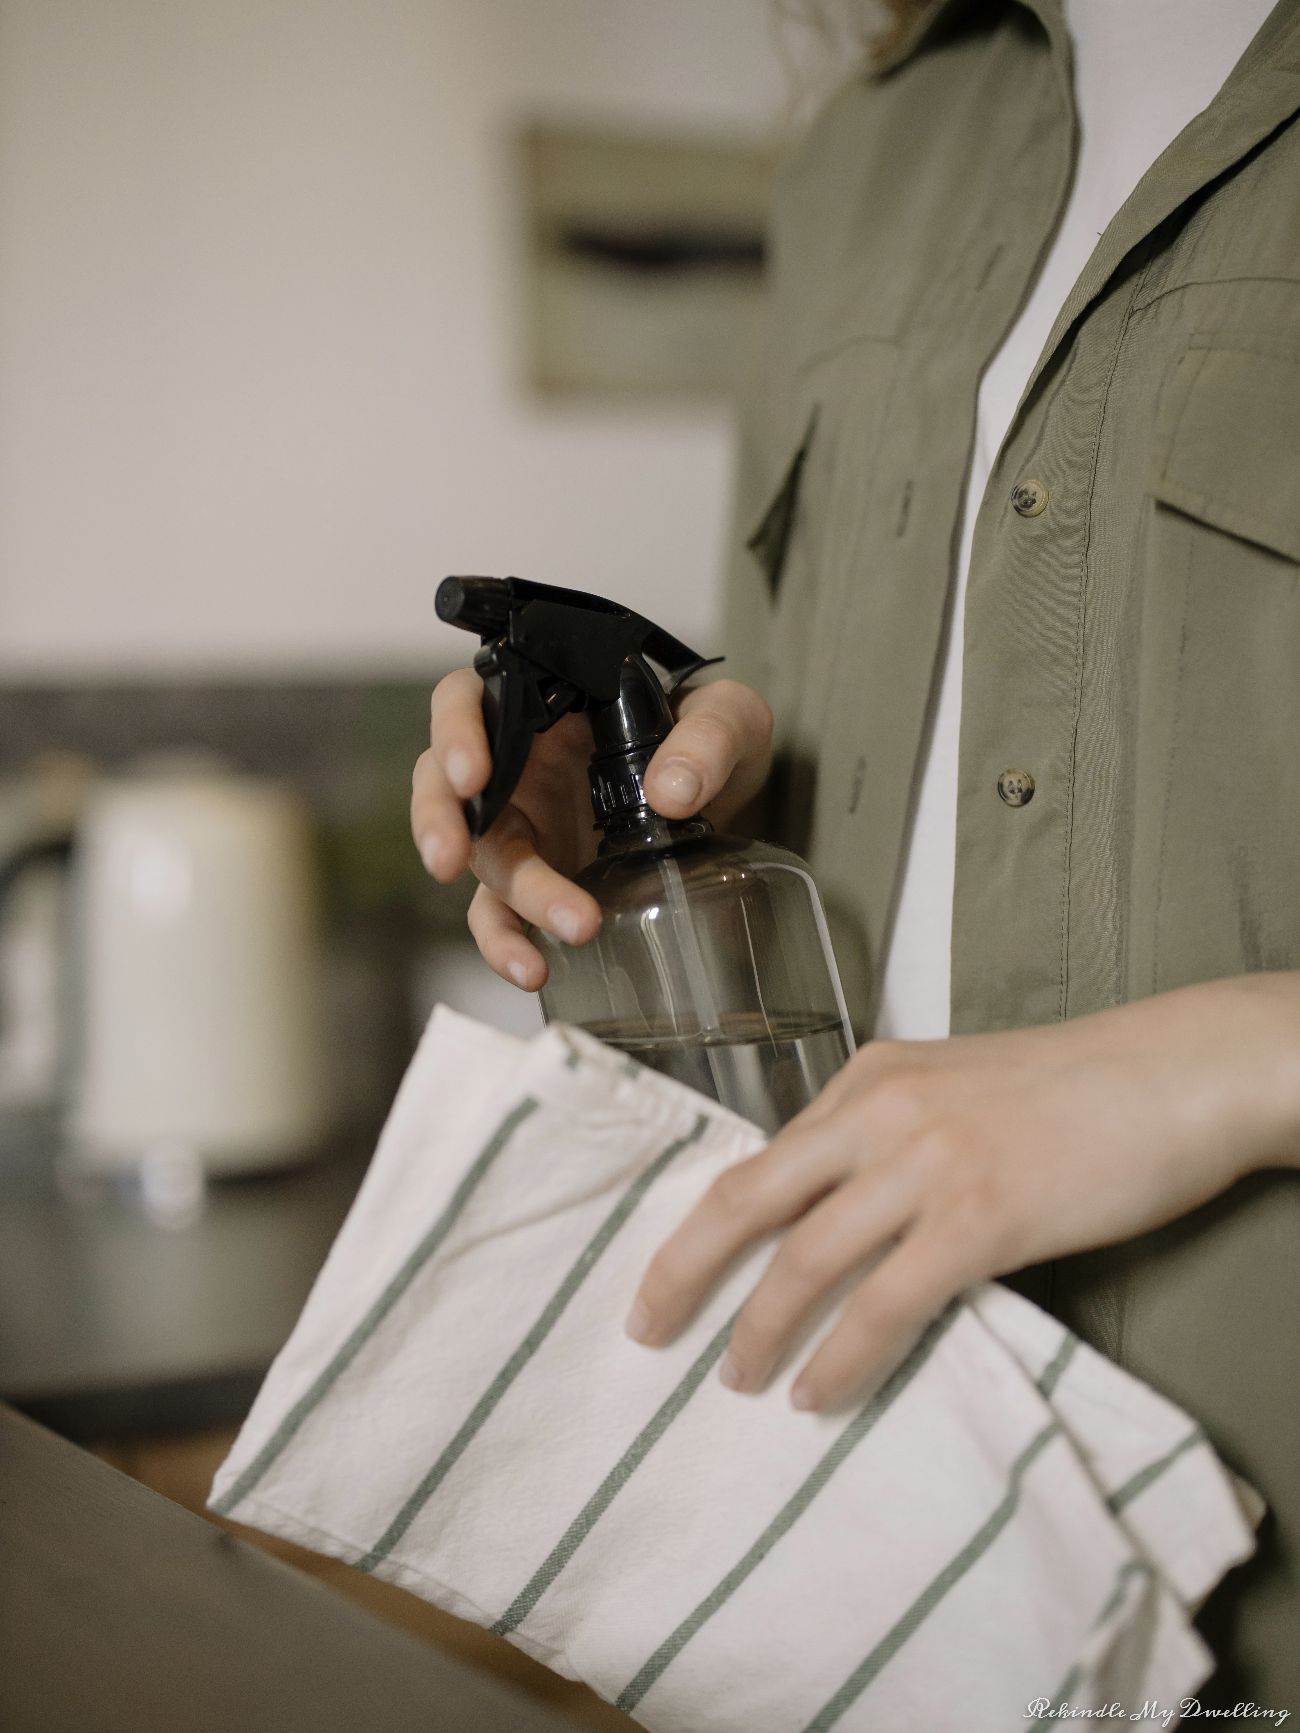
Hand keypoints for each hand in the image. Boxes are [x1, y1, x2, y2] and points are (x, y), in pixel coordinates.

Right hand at [410, 672, 772, 990]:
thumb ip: (709, 738)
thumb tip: (672, 792)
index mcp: (544, 703)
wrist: (730, 796)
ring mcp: (524, 825)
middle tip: (452, 857)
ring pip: (479, 858)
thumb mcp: (729, 719)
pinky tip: (534, 970)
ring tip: (544, 941)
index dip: (455, 732)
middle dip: (441, 822)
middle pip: (446, 784)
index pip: (470, 699)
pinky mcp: (538, 879)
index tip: (472, 773)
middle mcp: (518, 761)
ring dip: (504, 901)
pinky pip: (502, 915)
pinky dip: (508, 944)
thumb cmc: (712, 738)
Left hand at [626, 973, 1299, 1410]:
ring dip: (760, 1329)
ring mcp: (926, 1163)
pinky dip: (842, 1355)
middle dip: (684, 1269)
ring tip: (738, 1379)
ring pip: (806, 1258)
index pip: (765, 1158)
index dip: (707, 1224)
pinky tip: (819, 1392)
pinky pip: (885, 1302)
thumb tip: (838, 1210)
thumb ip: (890, 1134)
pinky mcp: (979, 1217)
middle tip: (647, 1328)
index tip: (671, 1272)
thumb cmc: (1075, 1087)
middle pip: (750, 1198)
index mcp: (870, 1075)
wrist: (1171, 1075)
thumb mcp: (957, 1087)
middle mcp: (880, 1110)